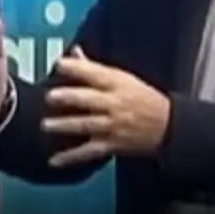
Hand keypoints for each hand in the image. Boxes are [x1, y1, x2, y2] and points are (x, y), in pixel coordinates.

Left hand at [42, 50, 170, 166]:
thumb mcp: (124, 79)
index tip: (59, 64)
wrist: (168, 126)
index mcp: (117, 84)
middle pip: (89, 99)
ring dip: (65, 125)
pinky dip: (71, 157)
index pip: (95, 74)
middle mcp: (114, 104)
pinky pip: (89, 151)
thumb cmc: (143, 98)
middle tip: (49, 96)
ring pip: (86, 125)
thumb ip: (96, 68)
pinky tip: (54, 160)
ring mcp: (113, 125)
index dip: (77, 68)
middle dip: (69, 98)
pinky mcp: (112, 145)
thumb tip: (74, 52)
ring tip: (46, 125)